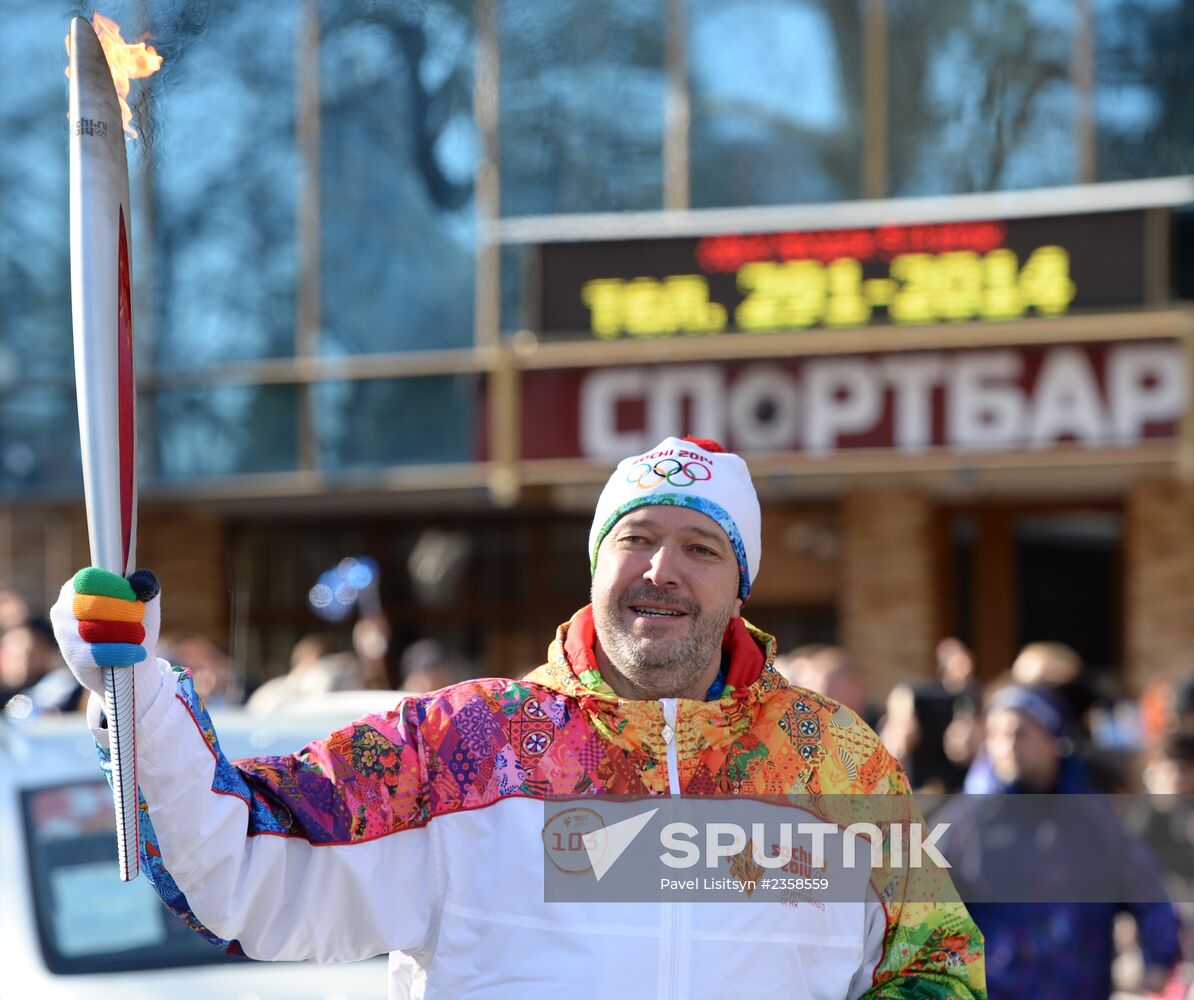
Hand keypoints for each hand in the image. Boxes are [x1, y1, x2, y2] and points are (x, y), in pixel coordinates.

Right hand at [50, 568, 159, 697]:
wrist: (134, 661)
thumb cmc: (134, 625)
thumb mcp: (144, 603)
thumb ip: (146, 586)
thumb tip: (143, 581)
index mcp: (78, 587)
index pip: (90, 579)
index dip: (114, 586)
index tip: (133, 596)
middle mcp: (64, 608)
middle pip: (93, 605)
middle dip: (124, 612)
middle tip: (138, 618)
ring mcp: (64, 633)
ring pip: (94, 629)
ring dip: (125, 633)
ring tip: (139, 636)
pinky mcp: (72, 656)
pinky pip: (96, 652)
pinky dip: (122, 652)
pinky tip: (137, 653)